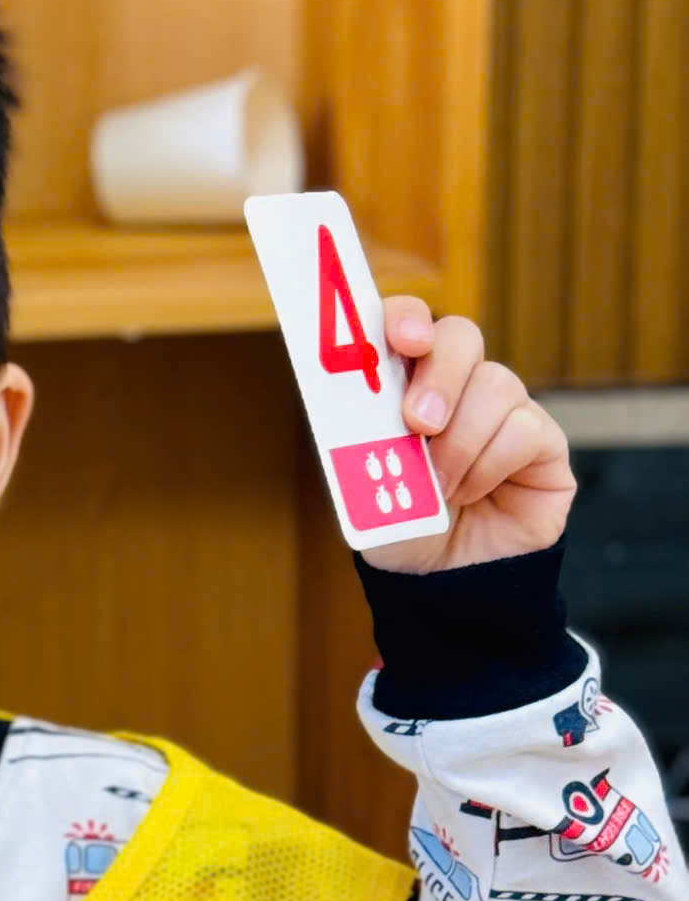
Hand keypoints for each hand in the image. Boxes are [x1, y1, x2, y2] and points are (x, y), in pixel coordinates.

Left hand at [359, 298, 575, 574]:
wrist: (437, 581)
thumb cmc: (398, 525)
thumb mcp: (363, 482)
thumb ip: (360, 437)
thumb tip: (355, 397)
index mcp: (406, 381)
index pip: (409, 324)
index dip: (406, 318)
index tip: (402, 338)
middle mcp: (459, 386)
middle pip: (461, 338)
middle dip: (438, 375)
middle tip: (417, 423)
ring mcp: (505, 409)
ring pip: (496, 384)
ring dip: (459, 443)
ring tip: (439, 488)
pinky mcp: (544, 443)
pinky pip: (525, 428)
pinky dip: (489, 465)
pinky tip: (472, 494)